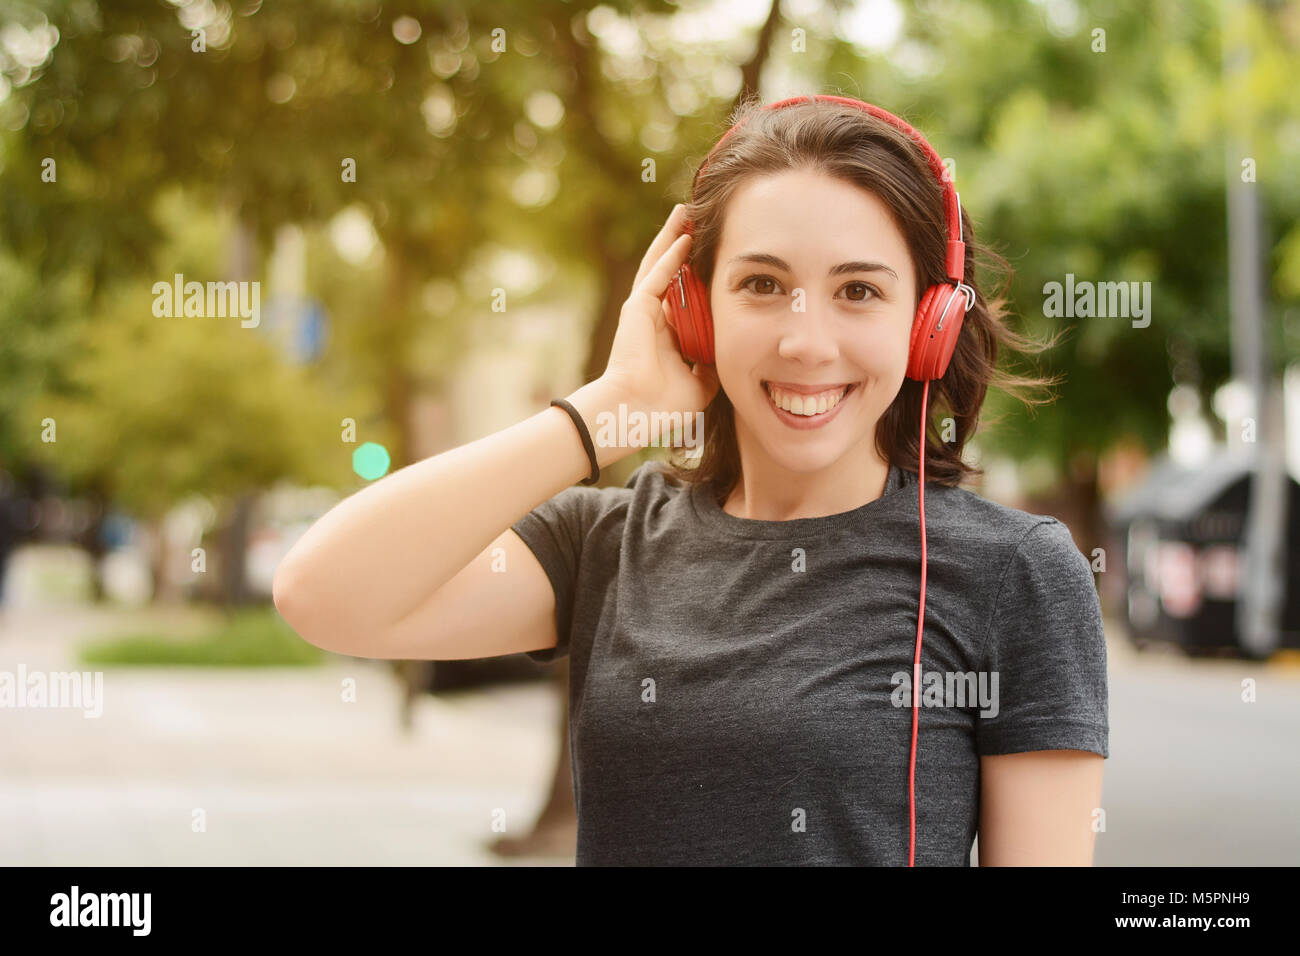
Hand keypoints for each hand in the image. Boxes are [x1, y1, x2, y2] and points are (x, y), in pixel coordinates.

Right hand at [600, 203, 720, 418]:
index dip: (697, 274)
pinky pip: (658, 274)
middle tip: (698, 221)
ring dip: (673, 238)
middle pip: (672, 273)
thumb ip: (712, 365)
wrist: (637, 412)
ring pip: (660, 265)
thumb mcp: (701, 384)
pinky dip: (670, 254)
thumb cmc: (663, 406)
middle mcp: (654, 318)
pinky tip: (684, 235)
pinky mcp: (637, 307)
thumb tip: (729, 352)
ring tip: (686, 213)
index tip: (714, 256)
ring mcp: (643, 310)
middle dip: (683, 246)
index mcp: (667, 335)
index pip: (684, 296)